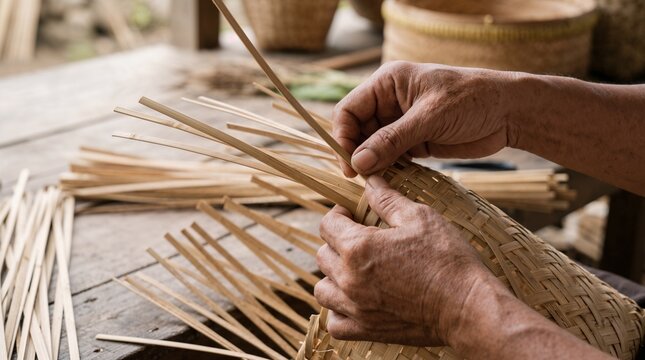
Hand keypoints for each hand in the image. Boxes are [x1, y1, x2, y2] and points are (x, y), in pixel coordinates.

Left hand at [314, 175, 490, 345]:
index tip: (352, 214)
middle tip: (358, 239)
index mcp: (358, 247)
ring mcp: (356, 308)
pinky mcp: (366, 330)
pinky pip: (335, 323)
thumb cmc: (446, 259)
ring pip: (323, 289)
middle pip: (323, 255)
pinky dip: (338, 311)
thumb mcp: (420, 218)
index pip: (328, 224)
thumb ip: (388, 200)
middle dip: (336, 243)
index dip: (339, 214)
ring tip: (354, 270)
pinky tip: (354, 301)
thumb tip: (370, 181)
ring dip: (333, 277)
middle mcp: (349, 279)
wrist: (467, 306)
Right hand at [333, 61, 518, 176]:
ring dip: (372, 164)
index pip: (349, 110)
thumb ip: (392, 140)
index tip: (348, 163)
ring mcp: (401, 123)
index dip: (342, 136)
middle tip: (360, 178)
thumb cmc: (472, 100)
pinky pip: (390, 157)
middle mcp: (389, 102)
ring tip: (375, 182)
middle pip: (356, 130)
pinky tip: (389, 181)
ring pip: (371, 147)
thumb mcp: (429, 118)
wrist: (509, 112)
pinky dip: (387, 169)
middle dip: (356, 153)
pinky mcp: (414, 142)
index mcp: (387, 83)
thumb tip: (358, 162)